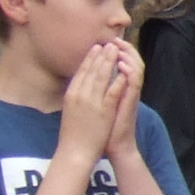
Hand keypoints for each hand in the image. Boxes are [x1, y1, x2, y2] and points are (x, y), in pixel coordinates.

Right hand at [57, 42, 125, 158]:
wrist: (75, 151)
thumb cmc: (73, 133)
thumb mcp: (72, 110)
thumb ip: (76, 97)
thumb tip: (80, 86)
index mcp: (71, 94)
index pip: (81, 71)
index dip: (90, 58)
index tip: (96, 48)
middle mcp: (79, 95)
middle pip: (91, 70)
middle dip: (101, 55)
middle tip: (109, 43)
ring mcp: (91, 102)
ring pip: (101, 77)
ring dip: (110, 62)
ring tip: (116, 50)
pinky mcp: (103, 111)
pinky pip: (112, 91)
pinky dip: (118, 79)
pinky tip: (123, 70)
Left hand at [102, 44, 147, 160]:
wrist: (114, 146)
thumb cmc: (104, 128)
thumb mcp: (99, 105)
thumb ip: (98, 91)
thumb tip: (87, 79)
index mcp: (118, 89)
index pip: (120, 64)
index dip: (114, 52)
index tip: (103, 42)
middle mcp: (127, 90)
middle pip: (131, 62)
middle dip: (123, 49)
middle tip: (114, 38)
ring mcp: (132, 95)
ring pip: (137, 69)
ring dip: (129, 57)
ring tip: (119, 47)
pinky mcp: (133, 102)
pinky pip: (135, 83)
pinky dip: (130, 72)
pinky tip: (122, 64)